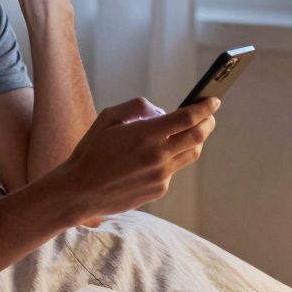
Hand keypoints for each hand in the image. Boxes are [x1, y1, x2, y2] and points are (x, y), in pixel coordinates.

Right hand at [54, 97, 218, 224]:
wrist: (79, 191)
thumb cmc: (91, 150)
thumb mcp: (108, 118)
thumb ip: (137, 107)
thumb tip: (161, 112)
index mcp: (145, 134)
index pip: (188, 117)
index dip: (205, 107)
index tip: (213, 100)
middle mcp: (157, 155)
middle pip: (198, 136)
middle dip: (208, 123)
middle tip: (209, 116)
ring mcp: (160, 175)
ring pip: (190, 155)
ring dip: (195, 141)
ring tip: (189, 133)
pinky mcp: (158, 190)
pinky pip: (172, 171)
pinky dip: (170, 159)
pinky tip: (156, 157)